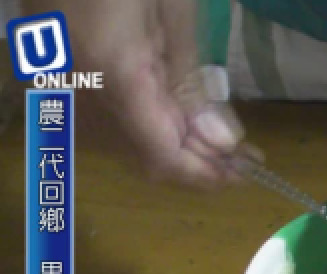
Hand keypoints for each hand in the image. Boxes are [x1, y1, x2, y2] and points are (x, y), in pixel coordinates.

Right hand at [23, 0, 246, 188]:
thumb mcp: (172, 10)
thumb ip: (192, 82)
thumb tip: (222, 142)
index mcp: (115, 78)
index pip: (163, 158)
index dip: (206, 175)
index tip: (246, 173)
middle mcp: (78, 97)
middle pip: (143, 159)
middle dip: (197, 164)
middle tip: (243, 157)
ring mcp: (58, 90)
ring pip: (123, 146)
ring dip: (174, 148)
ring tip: (219, 138)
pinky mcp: (51, 78)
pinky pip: (105, 123)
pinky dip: (146, 129)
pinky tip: (177, 116)